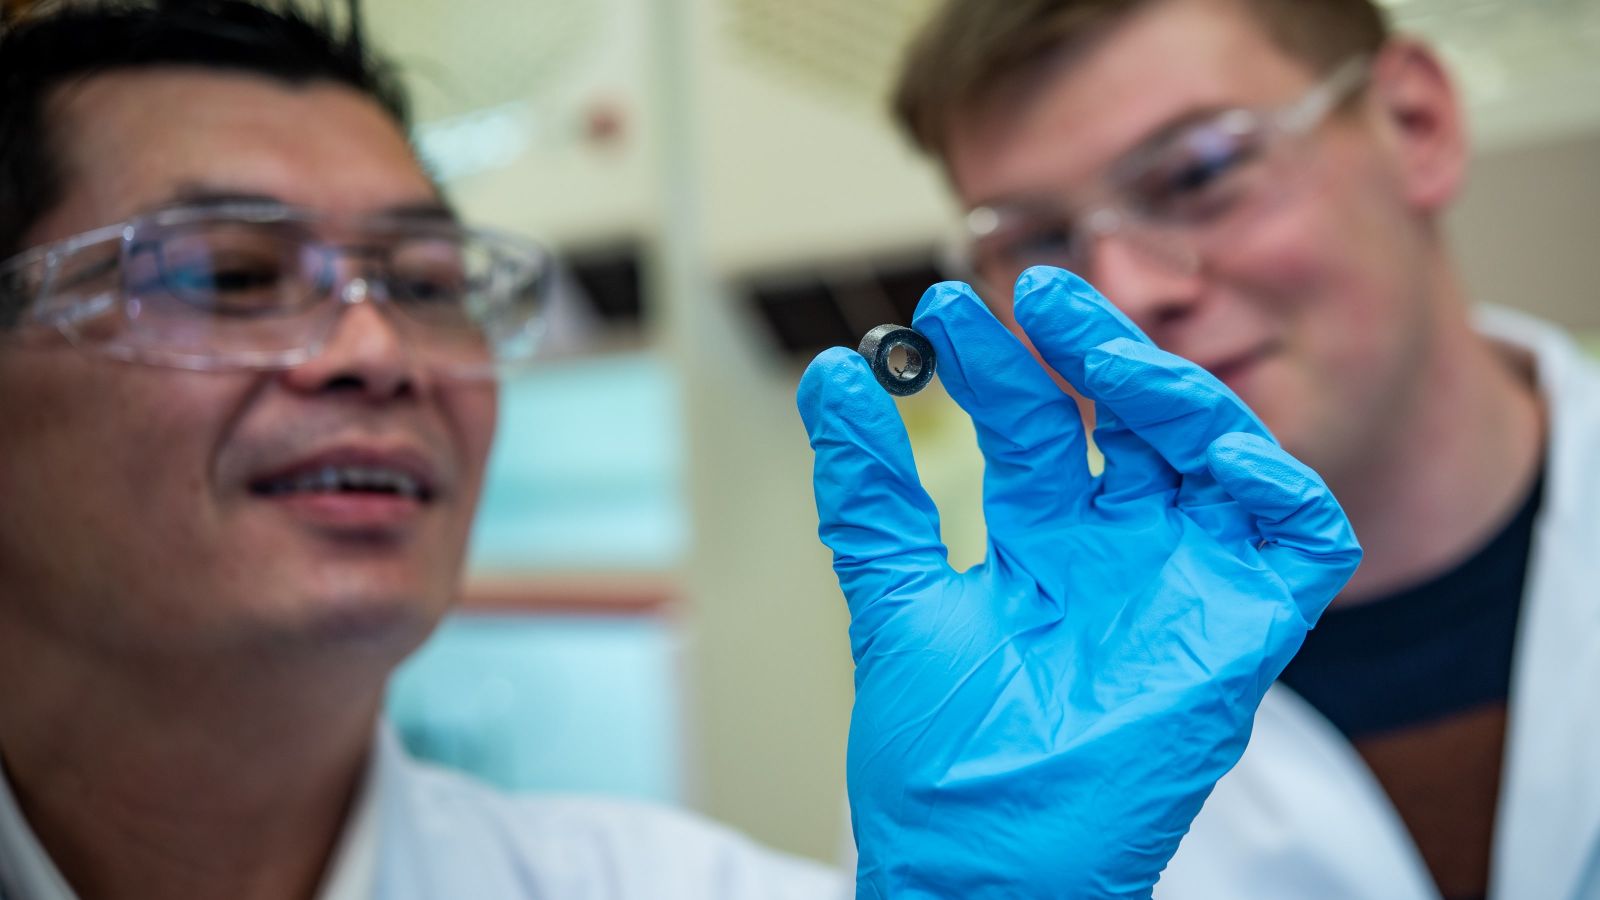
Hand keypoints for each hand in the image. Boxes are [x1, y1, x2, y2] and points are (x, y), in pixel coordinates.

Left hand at [797, 268, 1359, 898]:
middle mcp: (1121, 556)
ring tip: (1090, 346)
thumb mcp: (897, 596)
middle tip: (1030, 293)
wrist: (981, 864)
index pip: (1040, 427)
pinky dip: (1271, 472)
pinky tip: (1201, 433)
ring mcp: (1185, 586)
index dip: (1000, 366)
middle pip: (1129, 421)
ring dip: (1163, 387)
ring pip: (1212, 452)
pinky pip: (1298, 532)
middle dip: (1088, 351)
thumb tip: (827, 379)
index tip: (937, 311)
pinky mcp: (1245, 631)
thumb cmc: (940, 758)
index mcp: (1046, 549)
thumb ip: (873, 492)